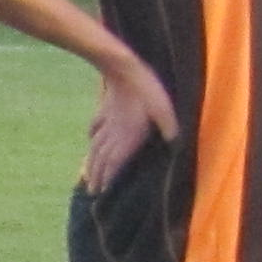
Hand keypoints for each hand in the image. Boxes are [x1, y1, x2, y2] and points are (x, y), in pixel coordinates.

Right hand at [85, 60, 178, 193]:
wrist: (123, 67)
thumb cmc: (146, 90)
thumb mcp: (162, 109)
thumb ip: (169, 126)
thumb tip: (176, 141)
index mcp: (126, 136)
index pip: (113, 163)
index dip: (107, 179)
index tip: (101, 194)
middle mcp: (113, 133)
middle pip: (101, 158)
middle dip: (96, 176)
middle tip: (90, 191)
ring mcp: (107, 120)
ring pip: (95, 146)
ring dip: (90, 162)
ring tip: (86, 174)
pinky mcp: (105, 108)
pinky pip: (95, 127)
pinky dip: (91, 137)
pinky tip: (89, 139)